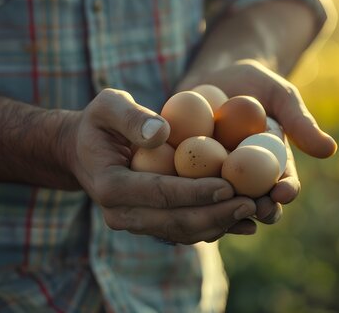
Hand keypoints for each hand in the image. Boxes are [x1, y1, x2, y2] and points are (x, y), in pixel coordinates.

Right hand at [65, 88, 256, 243]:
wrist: (84, 150)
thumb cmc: (99, 123)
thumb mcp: (107, 106)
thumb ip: (131, 117)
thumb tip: (162, 133)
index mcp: (110, 185)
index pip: (159, 192)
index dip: (195, 191)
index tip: (229, 185)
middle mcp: (121, 214)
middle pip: (176, 221)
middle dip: (217, 214)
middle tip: (252, 203)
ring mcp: (135, 223)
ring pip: (183, 232)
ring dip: (221, 224)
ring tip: (254, 212)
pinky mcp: (149, 224)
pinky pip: (184, 231)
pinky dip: (215, 227)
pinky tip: (243, 221)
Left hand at [178, 60, 336, 223]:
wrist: (218, 74)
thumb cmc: (256, 84)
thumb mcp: (281, 96)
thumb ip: (300, 122)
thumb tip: (329, 149)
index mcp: (272, 167)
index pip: (284, 184)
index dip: (286, 191)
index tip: (284, 191)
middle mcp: (245, 179)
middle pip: (253, 203)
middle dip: (255, 209)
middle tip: (254, 207)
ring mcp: (215, 177)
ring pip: (218, 203)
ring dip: (220, 209)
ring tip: (219, 209)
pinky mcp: (184, 170)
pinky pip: (186, 186)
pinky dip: (185, 192)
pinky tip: (183, 194)